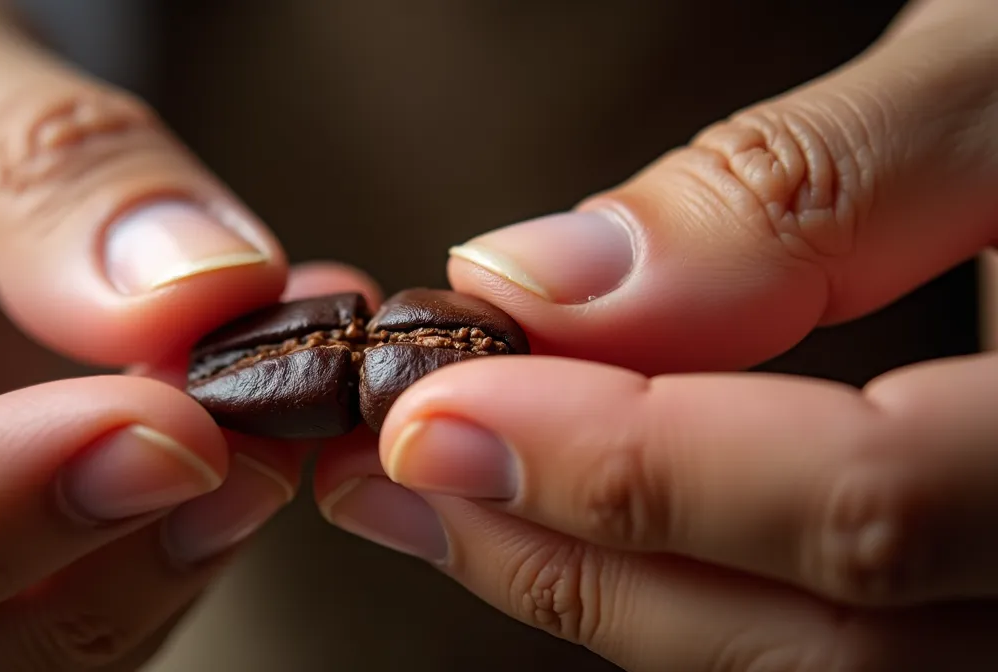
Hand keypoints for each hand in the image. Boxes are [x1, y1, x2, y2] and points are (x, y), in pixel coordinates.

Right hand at [0, 2, 376, 668]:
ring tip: (277, 426)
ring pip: (6, 668)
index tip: (166, 429)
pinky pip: (67, 621)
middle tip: (255, 444)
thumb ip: (20, 165)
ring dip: (161, 572)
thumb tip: (202, 284)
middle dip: (93, 577)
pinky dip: (176, 550)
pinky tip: (252, 437)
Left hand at [315, 0, 997, 668]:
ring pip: (840, 669)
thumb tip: (547, 282)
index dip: (632, 472)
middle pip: (842, 639)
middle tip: (400, 477)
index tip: (438, 406)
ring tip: (455, 512)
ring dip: (620, 599)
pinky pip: (863, 643)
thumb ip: (809, 188)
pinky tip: (596, 532)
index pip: (876, 511)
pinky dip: (705, 593)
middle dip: (585, 561)